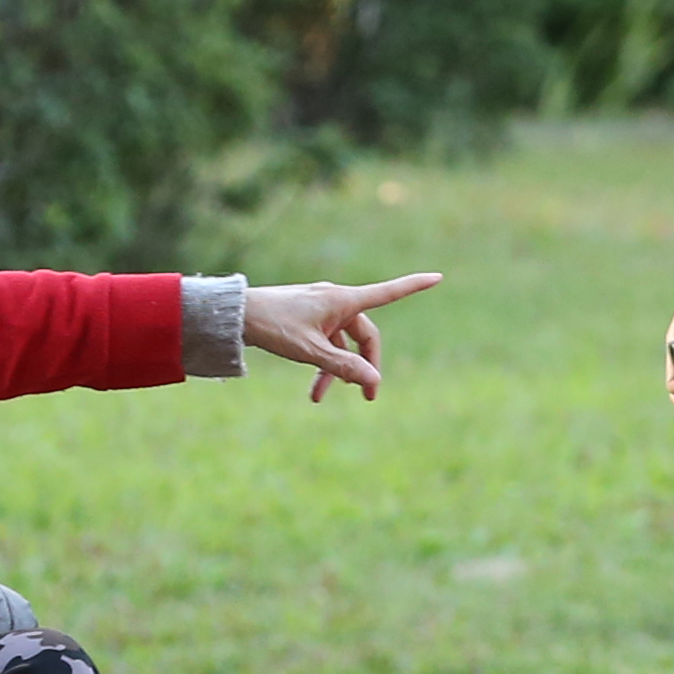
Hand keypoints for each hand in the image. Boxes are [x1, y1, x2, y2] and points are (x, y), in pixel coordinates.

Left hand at [245, 273, 439, 401]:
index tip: (438, 276)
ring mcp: (321, 310)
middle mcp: (336, 301)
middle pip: (364, 335)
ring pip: (342, 344)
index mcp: (343, 300)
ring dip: (337, 371)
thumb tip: (373, 379)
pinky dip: (322, 364)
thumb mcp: (310, 351)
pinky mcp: (307, 319)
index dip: (413, 286)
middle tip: (367, 396)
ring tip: (321, 397)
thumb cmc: (273, 326)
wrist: (235, 315)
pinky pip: (325, 343)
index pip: (387, 293)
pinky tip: (314, 389)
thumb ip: (343, 366)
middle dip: (365, 365)